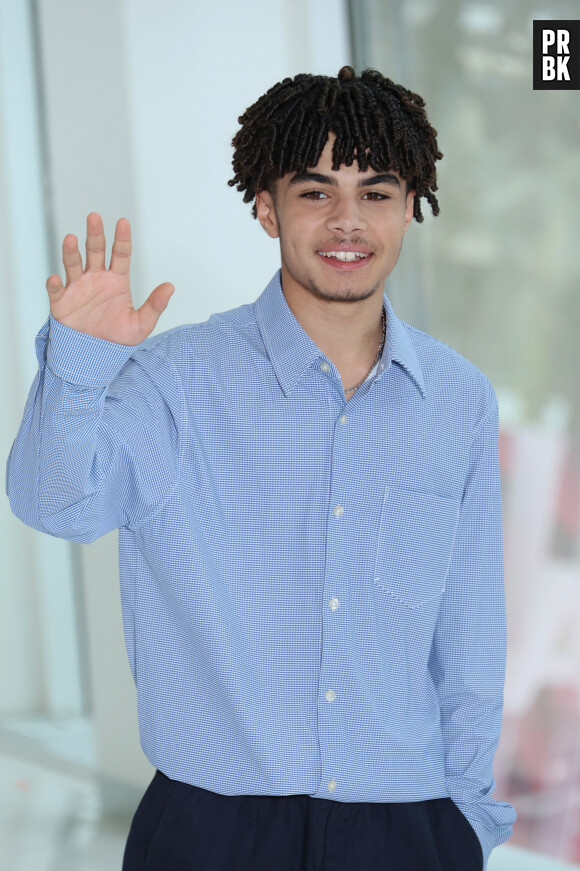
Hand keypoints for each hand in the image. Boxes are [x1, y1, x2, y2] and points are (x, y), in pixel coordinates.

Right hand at [46, 212, 173, 344]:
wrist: (96, 357)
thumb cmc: (118, 339)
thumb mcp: (142, 324)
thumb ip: (155, 305)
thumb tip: (170, 287)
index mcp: (117, 280)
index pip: (120, 254)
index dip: (122, 238)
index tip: (123, 222)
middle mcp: (96, 278)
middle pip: (95, 251)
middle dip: (95, 234)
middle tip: (94, 217)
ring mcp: (78, 288)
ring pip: (73, 264)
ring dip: (71, 251)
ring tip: (70, 238)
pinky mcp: (62, 302)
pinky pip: (56, 290)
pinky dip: (55, 284)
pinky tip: (57, 279)